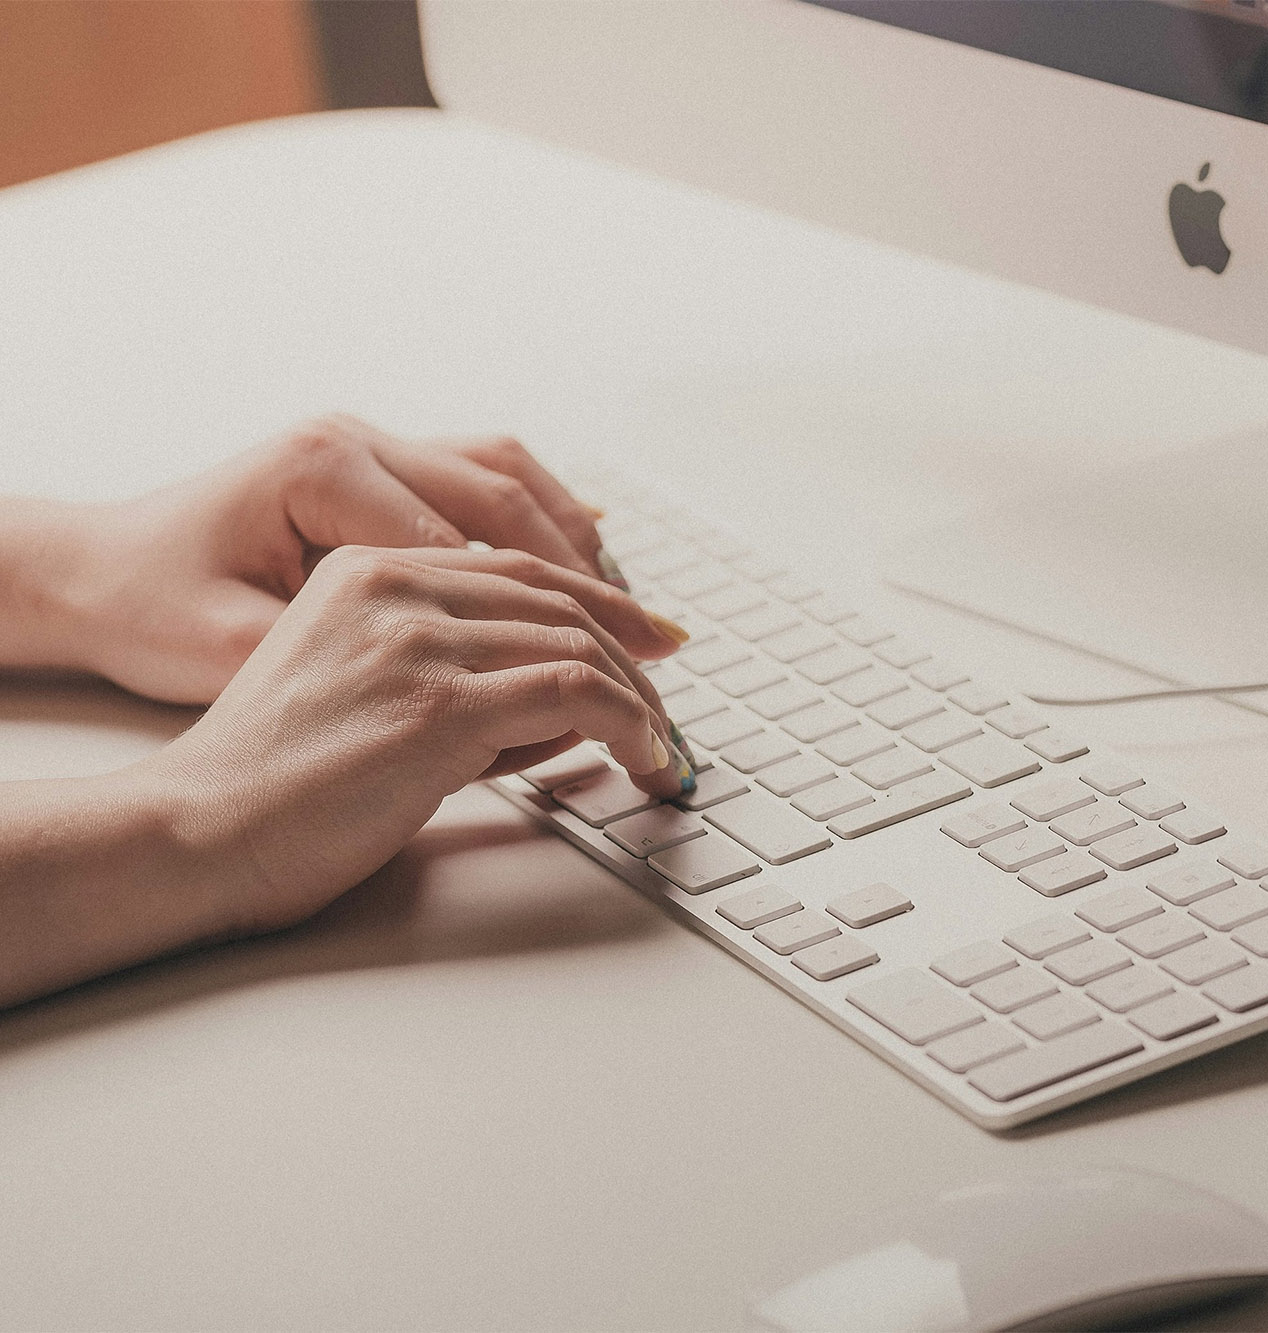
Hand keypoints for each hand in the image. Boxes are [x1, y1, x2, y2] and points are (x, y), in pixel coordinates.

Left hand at [48, 415, 636, 704]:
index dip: (548, 615)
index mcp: (323, 470)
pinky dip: (545, 511)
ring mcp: (369, 441)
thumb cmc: (149, 606)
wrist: (91, 566)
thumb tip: (465, 699)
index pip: (469, 545)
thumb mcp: (236, 649)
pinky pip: (485, 472)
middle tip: (657, 640)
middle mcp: (355, 438)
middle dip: (593, 576)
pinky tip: (589, 552)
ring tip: (634, 605)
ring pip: (509, 472)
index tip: (604, 672)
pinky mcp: (377, 460)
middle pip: (508, 497)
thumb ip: (358, 662)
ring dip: (580, 538)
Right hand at [141, 545, 693, 937]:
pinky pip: (573, 692)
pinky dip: (627, 723)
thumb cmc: (274, 785)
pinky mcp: (439, 704)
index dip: (600, 603)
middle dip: (633, 653)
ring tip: (660, 748)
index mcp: (368, 571)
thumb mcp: (366, 694)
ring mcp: (418, 642)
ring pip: (576, 643)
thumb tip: (568, 703)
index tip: (651, 639)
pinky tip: (642, 757)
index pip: (520, 571)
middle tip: (670, 705)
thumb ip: (458, 677)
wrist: (198, 832)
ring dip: (638, 700)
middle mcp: (395, 588)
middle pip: (558, 600)